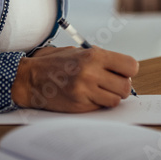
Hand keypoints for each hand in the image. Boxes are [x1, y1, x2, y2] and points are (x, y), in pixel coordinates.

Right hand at [11, 46, 138, 111]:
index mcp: (94, 56)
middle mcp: (91, 73)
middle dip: (120, 86)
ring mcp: (85, 91)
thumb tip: (123, 70)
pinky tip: (86, 97)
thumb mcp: (78, 52)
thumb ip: (101, 59)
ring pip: (116, 100)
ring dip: (110, 97)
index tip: (122, 72)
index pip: (131, 66)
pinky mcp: (79, 106)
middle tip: (110, 84)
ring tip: (98, 91)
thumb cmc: (54, 63)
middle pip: (126, 87)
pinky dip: (97, 104)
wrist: (29, 79)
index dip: (128, 71)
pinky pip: (100, 107)